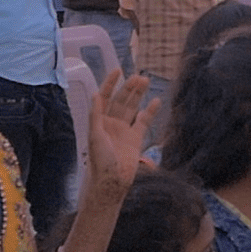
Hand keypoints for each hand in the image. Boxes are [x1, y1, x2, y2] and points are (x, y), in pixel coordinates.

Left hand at [84, 70, 158, 201]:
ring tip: (146, 80)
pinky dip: (150, 111)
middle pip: (121, 100)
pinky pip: (143, 121)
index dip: (110, 84)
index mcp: (99, 121)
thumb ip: (96, 115)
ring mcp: (124, 130)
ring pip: (132, 107)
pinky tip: (155, 101)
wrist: (112, 181)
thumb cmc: (100, 160)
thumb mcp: (94, 136)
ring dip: (138, 94)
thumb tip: (95, 94)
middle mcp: (111, 123)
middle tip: (138, 76)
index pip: (105, 97)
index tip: (118, 70)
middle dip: (128, 87)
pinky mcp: (136, 138)